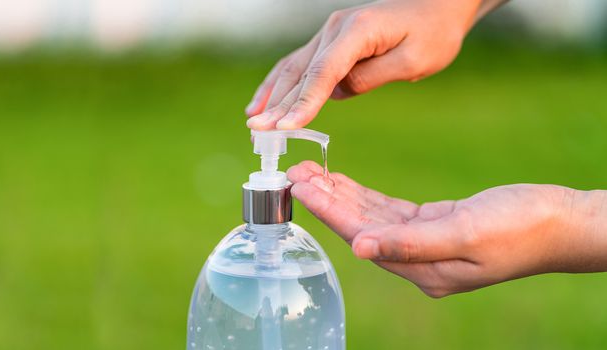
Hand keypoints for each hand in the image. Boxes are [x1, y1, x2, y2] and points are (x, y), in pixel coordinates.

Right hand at [246, 0, 485, 129]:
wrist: (438, 7)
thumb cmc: (433, 34)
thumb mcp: (413, 61)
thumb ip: (370, 77)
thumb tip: (335, 93)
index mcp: (358, 30)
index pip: (324, 72)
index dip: (303, 102)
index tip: (285, 128)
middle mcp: (336, 28)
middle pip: (301, 71)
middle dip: (278, 104)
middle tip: (257, 133)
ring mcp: (330, 32)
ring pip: (293, 67)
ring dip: (272, 95)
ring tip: (253, 120)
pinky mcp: (330, 40)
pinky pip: (298, 63)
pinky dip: (278, 83)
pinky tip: (263, 100)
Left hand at [287, 161, 606, 296]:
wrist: (560, 222)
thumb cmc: (521, 228)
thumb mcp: (466, 234)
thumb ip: (409, 244)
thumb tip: (358, 248)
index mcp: (422, 270)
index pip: (360, 236)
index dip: (328, 210)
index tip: (299, 186)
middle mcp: (416, 260)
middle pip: (358, 226)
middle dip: (326, 198)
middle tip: (294, 172)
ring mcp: (423, 242)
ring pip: (370, 216)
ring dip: (340, 193)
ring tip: (309, 172)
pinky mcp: (432, 224)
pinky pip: (387, 210)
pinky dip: (363, 194)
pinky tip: (342, 182)